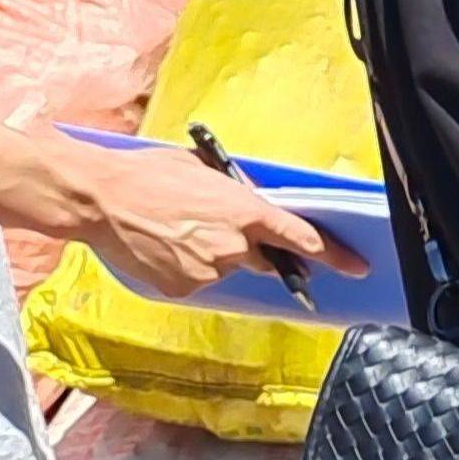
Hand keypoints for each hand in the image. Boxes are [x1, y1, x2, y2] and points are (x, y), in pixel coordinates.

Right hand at [66, 139, 367, 300]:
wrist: (101, 199)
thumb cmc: (150, 174)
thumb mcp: (204, 171)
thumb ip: (237, 194)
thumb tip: (251, 203)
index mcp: (246, 211)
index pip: (303, 238)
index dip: (335, 255)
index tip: (357, 266)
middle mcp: (233, 246)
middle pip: (262, 257)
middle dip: (251, 248)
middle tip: (214, 228)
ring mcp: (208, 271)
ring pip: (226, 268)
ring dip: (212, 254)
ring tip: (175, 229)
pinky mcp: (183, 288)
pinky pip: (196, 280)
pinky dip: (186, 267)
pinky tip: (161, 246)